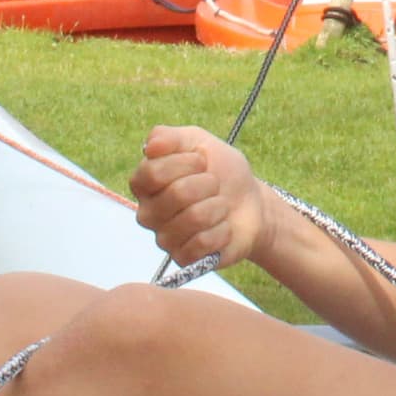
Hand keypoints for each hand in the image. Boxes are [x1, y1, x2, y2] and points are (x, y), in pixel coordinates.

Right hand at [130, 126, 270, 272]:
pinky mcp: (183, 258)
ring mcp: (164, 238)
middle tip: (215, 185)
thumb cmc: (221, 171)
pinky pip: (202, 243)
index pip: (153, 172)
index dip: (184, 163)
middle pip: (176, 194)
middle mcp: (148, 212)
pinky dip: (222, 231)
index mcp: (145, 184)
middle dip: (207, 184)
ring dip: (218, 206)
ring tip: (221, 205)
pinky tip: (223, 227)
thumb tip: (149, 146)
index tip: (202, 160)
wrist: (251, 203)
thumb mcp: (199, 142)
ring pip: (193, 219)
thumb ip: (171, 137)